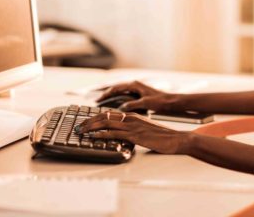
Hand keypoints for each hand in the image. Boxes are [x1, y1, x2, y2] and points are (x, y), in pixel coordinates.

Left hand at [76, 110, 190, 153]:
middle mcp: (130, 118)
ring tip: (80, 130)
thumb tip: (122, 135)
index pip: (109, 114)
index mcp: (132, 115)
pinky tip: (94, 136)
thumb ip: (132, 130)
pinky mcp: (134, 134)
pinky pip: (114, 132)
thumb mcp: (144, 130)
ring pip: (106, 122)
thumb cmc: (162, 136)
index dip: (95, 117)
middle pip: (104, 116)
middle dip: (89, 121)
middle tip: (78, 126)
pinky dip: (101, 133)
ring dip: (91, 126)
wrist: (176, 139)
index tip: (85, 121)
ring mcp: (132, 126)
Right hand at [96, 80, 178, 111]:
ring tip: (103, 102)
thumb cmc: (160, 101)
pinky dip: (118, 98)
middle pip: (116, 88)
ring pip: (120, 91)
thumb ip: (132, 105)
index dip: (106, 94)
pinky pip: (125, 94)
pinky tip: (115, 104)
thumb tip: (120, 109)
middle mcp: (134, 85)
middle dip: (106, 94)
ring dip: (112, 96)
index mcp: (134, 85)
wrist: (171, 101)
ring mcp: (137, 88)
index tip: (98, 100)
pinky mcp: (139, 93)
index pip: (116, 88)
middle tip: (97, 101)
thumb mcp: (145, 103)